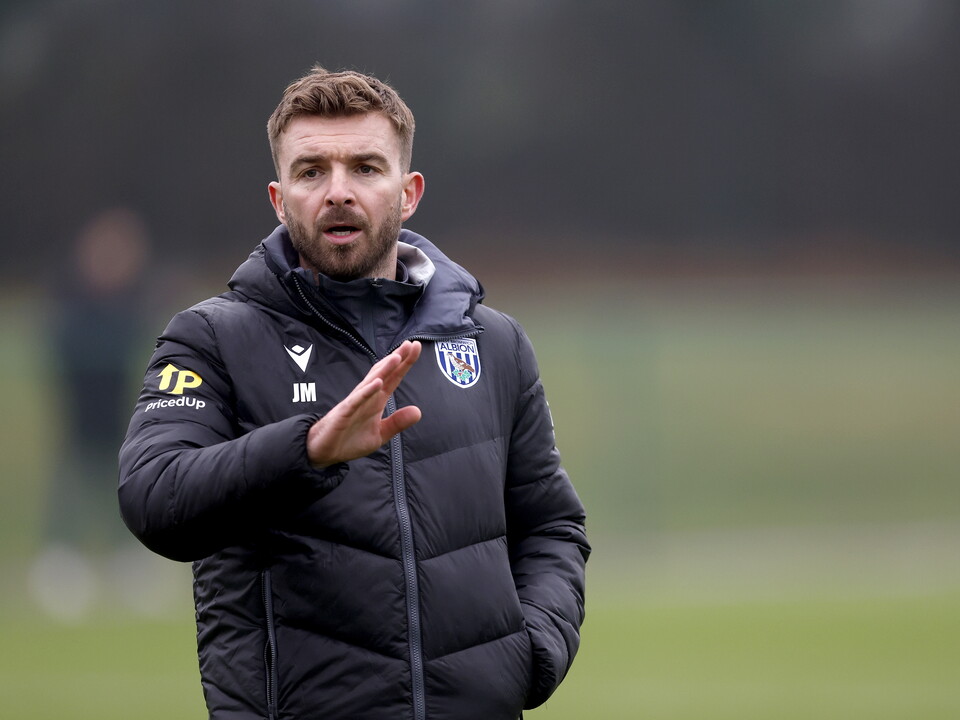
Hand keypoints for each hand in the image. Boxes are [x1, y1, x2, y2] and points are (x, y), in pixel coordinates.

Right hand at [306, 341, 422, 467]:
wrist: (323, 453)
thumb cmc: (349, 440)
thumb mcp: (380, 434)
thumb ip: (397, 422)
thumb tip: (418, 411)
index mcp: (376, 400)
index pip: (393, 378)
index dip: (405, 363)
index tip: (416, 347)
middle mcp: (366, 397)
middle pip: (383, 373)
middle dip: (397, 359)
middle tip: (411, 344)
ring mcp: (354, 403)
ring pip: (370, 382)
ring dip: (383, 370)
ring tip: (397, 357)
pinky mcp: (344, 413)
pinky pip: (356, 400)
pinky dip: (367, 391)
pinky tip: (378, 383)